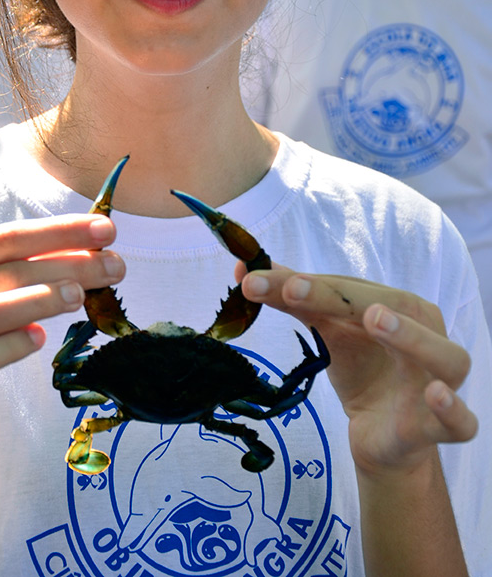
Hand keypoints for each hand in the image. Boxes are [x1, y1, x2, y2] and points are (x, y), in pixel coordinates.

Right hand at [0, 215, 124, 451]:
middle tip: (112, 265)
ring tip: (80, 296)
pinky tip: (40, 339)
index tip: (104, 230)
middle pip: (2, 273)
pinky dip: (10, 346)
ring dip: (39, 301)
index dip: (56, 231)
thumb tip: (92, 251)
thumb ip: (27, 278)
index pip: (3, 239)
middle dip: (64, 264)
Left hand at [235, 262, 477, 474]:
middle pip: (395, 309)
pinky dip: (453, 408)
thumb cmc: (363, 369)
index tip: (258, 281)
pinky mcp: (440, 427)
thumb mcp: (327, 331)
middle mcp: (428, 336)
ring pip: (444, 355)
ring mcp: (440, 381)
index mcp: (401, 306)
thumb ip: (294, 299)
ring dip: (412, 337)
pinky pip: (462, 421)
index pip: (353, 288)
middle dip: (345, 298)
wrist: (381, 435)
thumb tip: (242, 268)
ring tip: (377, 319)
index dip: (308, 283)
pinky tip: (436, 394)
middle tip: (298, 290)